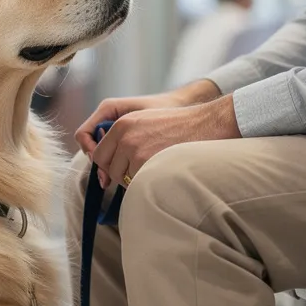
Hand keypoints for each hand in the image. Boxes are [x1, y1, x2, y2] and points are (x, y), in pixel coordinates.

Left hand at [90, 95, 240, 187]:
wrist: (206, 123)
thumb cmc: (180, 126)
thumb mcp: (145, 122)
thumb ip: (124, 139)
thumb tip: (107, 168)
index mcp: (121, 124)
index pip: (99, 154)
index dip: (106, 166)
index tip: (114, 173)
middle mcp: (124, 136)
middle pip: (109, 169)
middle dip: (120, 176)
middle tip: (138, 175)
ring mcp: (135, 150)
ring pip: (123, 179)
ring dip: (135, 180)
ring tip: (156, 170)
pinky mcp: (147, 163)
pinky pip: (137, 184)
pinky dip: (147, 184)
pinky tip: (162, 174)